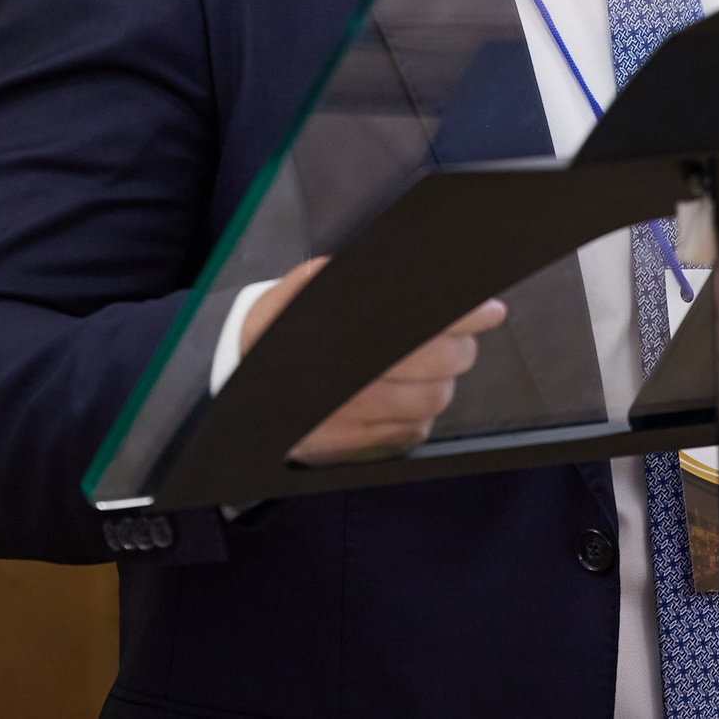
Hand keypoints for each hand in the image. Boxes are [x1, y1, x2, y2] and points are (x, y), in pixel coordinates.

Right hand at [240, 257, 508, 464]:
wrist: (228, 377)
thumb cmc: (279, 324)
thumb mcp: (309, 286)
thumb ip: (358, 278)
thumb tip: (418, 268)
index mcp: (332, 326)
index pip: (418, 321)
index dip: (461, 316)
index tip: (490, 311)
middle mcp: (338, 377)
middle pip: (434, 366)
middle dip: (458, 349)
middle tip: (460, 338)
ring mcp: (340, 419)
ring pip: (428, 403)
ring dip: (439, 384)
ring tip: (426, 367)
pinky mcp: (342, 450)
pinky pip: (409, 434)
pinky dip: (416, 416)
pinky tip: (399, 397)